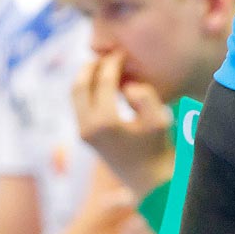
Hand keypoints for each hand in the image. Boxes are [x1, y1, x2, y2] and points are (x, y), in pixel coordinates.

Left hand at [72, 50, 172, 199]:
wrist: (149, 181)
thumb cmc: (158, 148)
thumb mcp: (159, 119)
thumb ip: (145, 96)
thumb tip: (127, 86)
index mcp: (105, 122)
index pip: (103, 81)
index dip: (112, 62)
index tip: (122, 52)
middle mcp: (88, 127)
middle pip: (79, 85)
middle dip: (92, 66)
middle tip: (107, 54)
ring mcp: (83, 132)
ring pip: (75, 94)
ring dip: (86, 76)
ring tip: (104, 64)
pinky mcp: (84, 135)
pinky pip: (78, 103)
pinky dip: (86, 88)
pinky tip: (103, 81)